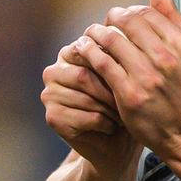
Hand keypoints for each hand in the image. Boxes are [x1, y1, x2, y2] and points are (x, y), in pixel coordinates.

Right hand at [41, 39, 137, 178]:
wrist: (116, 141)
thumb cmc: (123, 101)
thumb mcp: (123, 73)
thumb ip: (116, 56)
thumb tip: (119, 38)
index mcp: (68, 53)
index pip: (87, 52)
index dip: (111, 65)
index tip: (131, 75)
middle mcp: (53, 71)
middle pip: (84, 76)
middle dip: (111, 90)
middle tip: (129, 100)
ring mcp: (49, 95)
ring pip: (87, 98)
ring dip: (111, 108)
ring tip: (123, 114)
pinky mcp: (52, 117)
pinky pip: (86, 117)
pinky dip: (106, 123)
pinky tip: (112, 126)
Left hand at [75, 0, 180, 157]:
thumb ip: (172, 14)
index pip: (147, 12)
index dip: (130, 11)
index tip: (121, 18)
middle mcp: (166, 58)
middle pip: (127, 22)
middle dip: (111, 19)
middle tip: (104, 24)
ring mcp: (147, 76)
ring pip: (111, 40)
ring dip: (95, 33)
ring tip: (90, 34)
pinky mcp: (128, 93)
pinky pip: (101, 63)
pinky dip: (89, 52)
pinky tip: (83, 50)